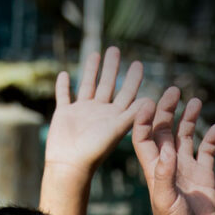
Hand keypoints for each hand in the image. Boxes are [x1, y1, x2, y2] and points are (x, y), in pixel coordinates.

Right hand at [45, 47, 151, 178]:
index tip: (138, 63)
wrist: (70, 165)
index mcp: (114, 116)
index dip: (133, 79)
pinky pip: (64, 96)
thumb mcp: (117, 131)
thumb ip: (132, 114)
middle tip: (116, 49)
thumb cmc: (95, 151)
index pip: (127, 93)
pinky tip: (65, 74)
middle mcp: (99, 112)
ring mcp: (81, 112)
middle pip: (107, 84)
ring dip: (91, 70)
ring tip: (95, 53)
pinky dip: (63, 86)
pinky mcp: (64, 114)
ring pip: (87, 85)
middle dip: (111, 67)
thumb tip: (151, 98)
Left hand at [131, 87, 214, 214]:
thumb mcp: (164, 201)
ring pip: (186, 136)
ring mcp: (186, 168)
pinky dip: (211, 138)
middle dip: (167, 110)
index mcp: (153, 168)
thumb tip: (167, 150)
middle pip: (164, 130)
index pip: (143, 137)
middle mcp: (169, 164)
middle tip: (174, 90)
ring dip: (189, 118)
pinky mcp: (204, 174)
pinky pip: (207, 150)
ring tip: (195, 101)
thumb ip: (164, 176)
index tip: (147, 102)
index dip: (142, 119)